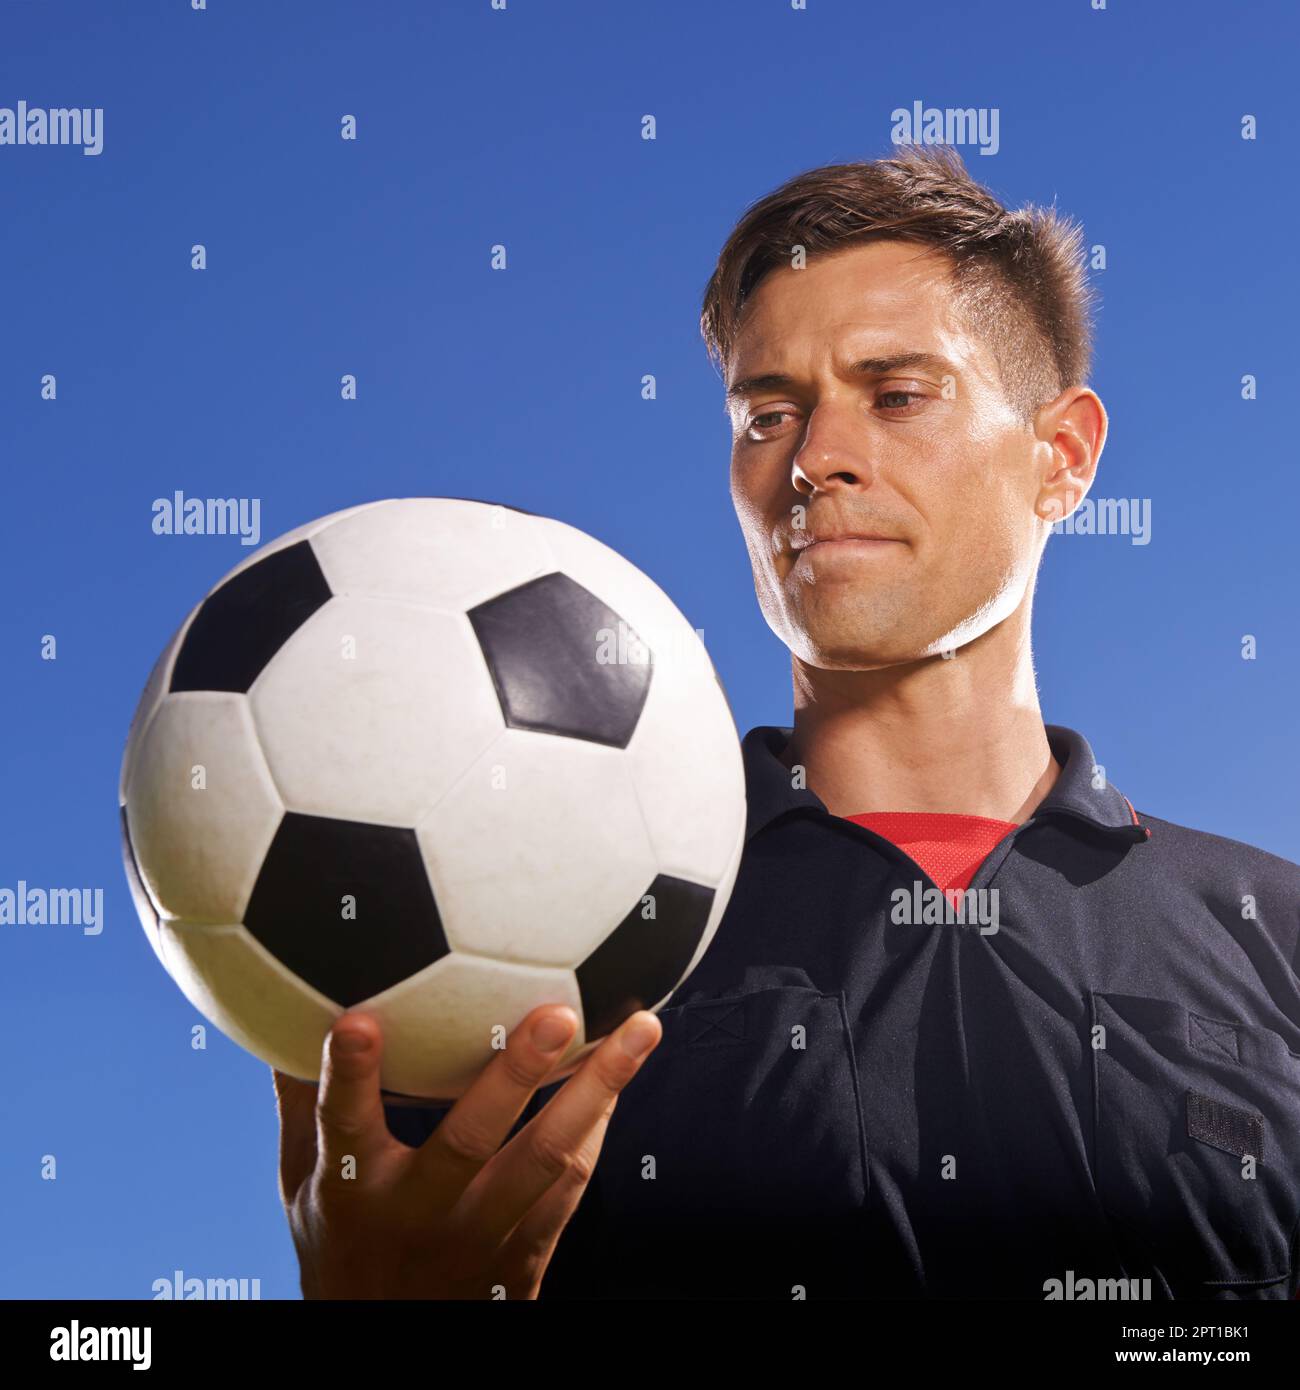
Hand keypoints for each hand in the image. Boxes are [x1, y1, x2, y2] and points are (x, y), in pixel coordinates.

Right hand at [272, 1003, 661, 1298]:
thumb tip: (283, 1008)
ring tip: (640, 1027)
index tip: (361, 1019)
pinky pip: (571, 1186)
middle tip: (559, 1013)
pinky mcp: (523, 1255)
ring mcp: (477, 1237)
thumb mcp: (299, 1186)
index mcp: (352, 1191)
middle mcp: (417, 1214)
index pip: (344, 1125)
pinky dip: (600, 1125)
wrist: (386, 1346)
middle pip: (470, 1141)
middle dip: (516, 1074)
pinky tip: (622, 1074)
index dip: (351, 1075)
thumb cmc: (340, 1246)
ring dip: (599, 1090)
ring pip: (548, 1161)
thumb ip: (302, 1102)